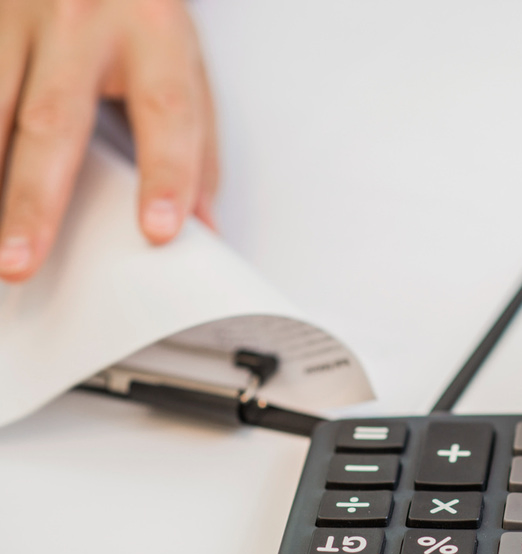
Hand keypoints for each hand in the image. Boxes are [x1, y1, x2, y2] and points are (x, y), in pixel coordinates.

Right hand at [0, 0, 215, 281]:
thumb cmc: (139, 9)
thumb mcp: (184, 59)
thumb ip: (196, 142)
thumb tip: (204, 226)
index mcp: (153, 31)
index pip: (166, 113)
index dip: (167, 175)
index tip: (160, 232)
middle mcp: (81, 19)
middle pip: (55, 122)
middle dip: (36, 199)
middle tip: (24, 262)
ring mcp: (15, 13)